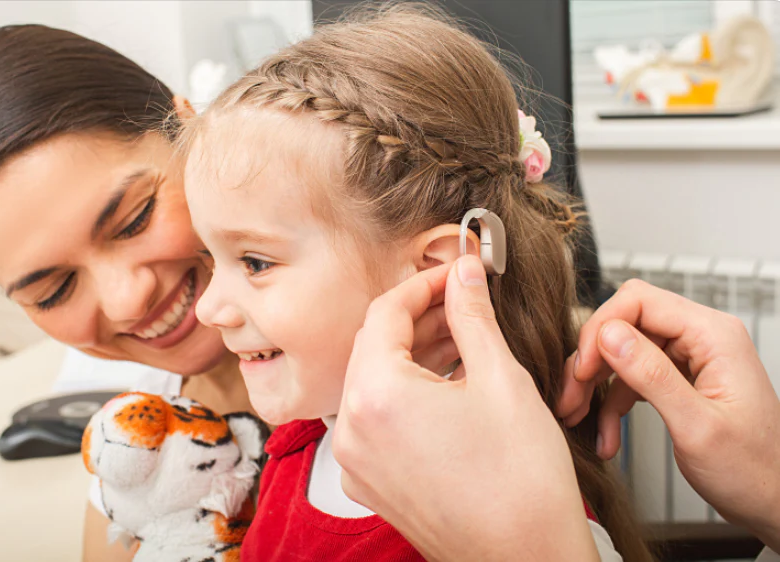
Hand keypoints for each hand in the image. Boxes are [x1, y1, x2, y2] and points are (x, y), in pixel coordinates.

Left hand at [333, 256, 598, 561]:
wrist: (527, 561)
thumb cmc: (522, 486)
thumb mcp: (501, 380)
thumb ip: (473, 316)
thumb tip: (464, 275)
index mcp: (376, 397)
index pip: (386, 312)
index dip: (423, 284)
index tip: (453, 274)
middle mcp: (353, 430)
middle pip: (375, 346)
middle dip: (419, 318)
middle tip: (462, 302)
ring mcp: (357, 461)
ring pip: (375, 383)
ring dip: (413, 355)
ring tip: (461, 340)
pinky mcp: (370, 482)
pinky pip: (377, 419)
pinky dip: (405, 394)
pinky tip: (446, 385)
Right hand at [557, 280, 779, 550]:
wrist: (774, 503)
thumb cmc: (753, 471)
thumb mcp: (696, 426)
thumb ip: (651, 375)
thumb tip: (608, 334)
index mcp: (714, 335)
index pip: (639, 300)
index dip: (601, 329)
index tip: (583, 369)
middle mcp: (701, 337)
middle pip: (625, 323)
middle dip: (592, 360)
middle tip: (570, 396)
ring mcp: (690, 357)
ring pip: (622, 351)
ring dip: (596, 385)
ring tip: (578, 416)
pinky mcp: (679, 378)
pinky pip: (633, 377)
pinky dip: (613, 404)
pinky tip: (606, 436)